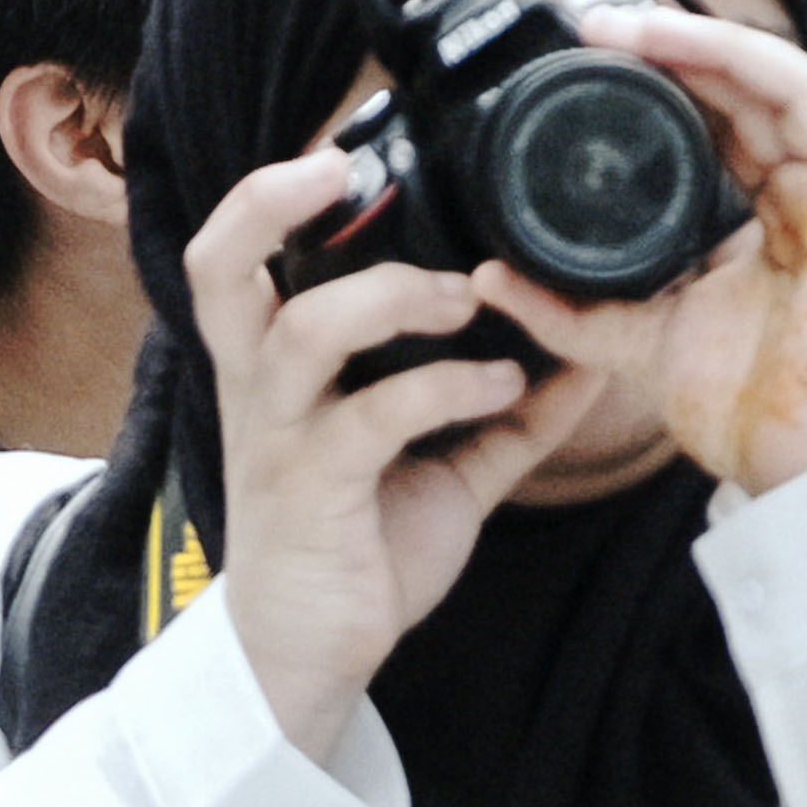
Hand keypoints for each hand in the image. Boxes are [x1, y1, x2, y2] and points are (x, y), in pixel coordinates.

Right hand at [188, 149, 596, 755]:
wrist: (308, 654)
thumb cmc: (359, 547)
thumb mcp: (445, 466)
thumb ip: (507, 409)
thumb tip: (589, 353)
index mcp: (274, 365)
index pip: (235, 256)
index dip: (271, 193)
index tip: (341, 152)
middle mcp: (260, 385)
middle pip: (217, 264)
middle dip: (270, 202)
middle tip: (343, 172)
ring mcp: (280, 433)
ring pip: (303, 327)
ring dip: (392, 295)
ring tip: (461, 297)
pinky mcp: (313, 486)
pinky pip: (373, 415)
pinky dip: (447, 387)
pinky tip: (500, 387)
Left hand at [475, 20, 806, 496]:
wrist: (786, 471)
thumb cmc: (734, 395)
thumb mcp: (628, 339)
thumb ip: (561, 307)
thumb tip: (481, 275)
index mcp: (753, 200)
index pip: (713, 105)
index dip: (661, 62)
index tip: (589, 39)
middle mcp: (806, 192)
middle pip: (754, 86)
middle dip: (681, 45)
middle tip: (602, 24)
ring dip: (741, 57)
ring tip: (667, 32)